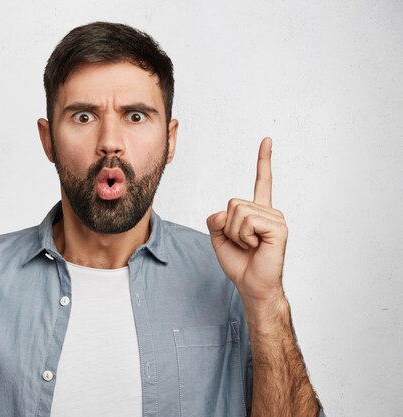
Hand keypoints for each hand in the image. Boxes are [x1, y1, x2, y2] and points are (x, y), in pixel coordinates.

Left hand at [206, 138, 287, 303]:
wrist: (252, 286)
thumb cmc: (239, 263)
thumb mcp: (219, 238)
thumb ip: (216, 219)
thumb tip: (225, 211)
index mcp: (258, 212)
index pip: (262, 181)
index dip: (264, 160)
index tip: (267, 140)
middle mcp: (269, 211)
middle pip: (232, 203)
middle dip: (228, 227)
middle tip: (243, 244)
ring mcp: (276, 219)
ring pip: (237, 212)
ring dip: (236, 234)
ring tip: (250, 246)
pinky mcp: (279, 228)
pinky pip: (247, 221)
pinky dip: (244, 237)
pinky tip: (256, 246)